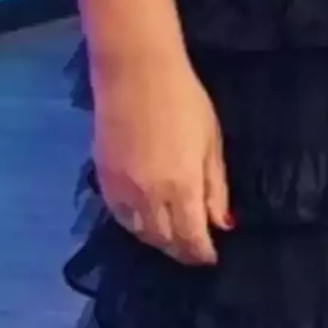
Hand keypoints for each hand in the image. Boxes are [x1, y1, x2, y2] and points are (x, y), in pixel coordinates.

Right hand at [93, 56, 231, 266]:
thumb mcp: (211, 140)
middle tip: (193, 248)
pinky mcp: (104, 178)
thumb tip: (222, 224)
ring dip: (158, 240)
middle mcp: (151, 197)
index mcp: (183, 187)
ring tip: (171, 236)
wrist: (136, 72)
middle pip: (165, 240)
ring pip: (140, 233)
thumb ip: (215, 186)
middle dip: (182, 249)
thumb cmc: (184, 99)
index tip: (211, 255)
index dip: (202, 253)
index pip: (192, 238)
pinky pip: (119, 216)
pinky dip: (133, 225)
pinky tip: (143, 220)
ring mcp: (123, 190)